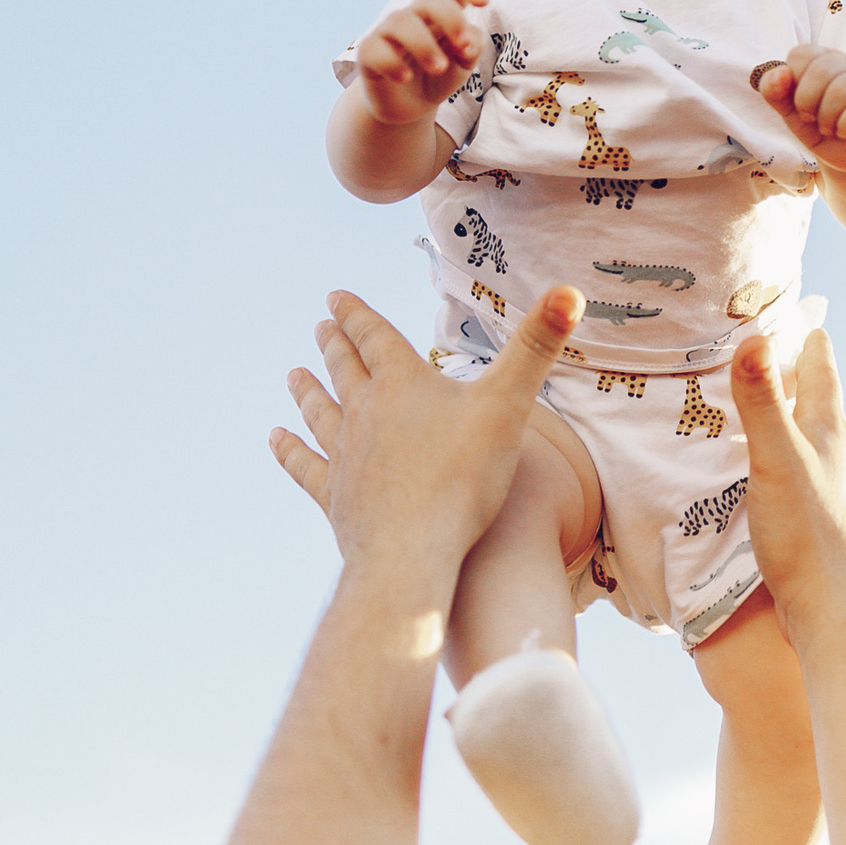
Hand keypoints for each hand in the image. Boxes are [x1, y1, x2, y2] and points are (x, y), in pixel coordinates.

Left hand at [269, 287, 582, 574]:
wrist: (414, 552)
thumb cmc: (465, 478)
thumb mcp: (510, 405)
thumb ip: (537, 349)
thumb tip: (570, 292)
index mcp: (402, 384)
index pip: (374, 336)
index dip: (356, 314)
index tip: (335, 297)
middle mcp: (365, 413)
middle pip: (345, 371)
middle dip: (335, 346)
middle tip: (320, 327)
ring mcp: (345, 455)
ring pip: (320, 413)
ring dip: (308, 390)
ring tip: (294, 374)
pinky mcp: (336, 496)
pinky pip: (306, 465)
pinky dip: (289, 449)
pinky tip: (275, 438)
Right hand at [352, 0, 489, 126]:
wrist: (409, 108)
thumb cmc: (439, 77)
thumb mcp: (463, 65)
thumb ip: (471, 49)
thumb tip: (467, 43)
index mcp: (441, 14)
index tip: (484, 2)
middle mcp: (414, 16)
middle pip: (429, 1)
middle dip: (450, 19)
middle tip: (463, 45)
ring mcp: (389, 32)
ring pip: (401, 21)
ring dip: (424, 44)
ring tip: (439, 69)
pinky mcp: (369, 53)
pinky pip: (375, 49)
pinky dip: (392, 63)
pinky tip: (405, 78)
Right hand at [727, 329, 845, 627]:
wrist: (832, 608)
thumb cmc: (807, 533)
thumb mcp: (776, 459)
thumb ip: (761, 401)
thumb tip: (754, 338)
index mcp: (828, 427)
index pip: (820, 360)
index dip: (800, 330)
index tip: (774, 304)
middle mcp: (835, 450)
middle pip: (811, 394)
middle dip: (783, 368)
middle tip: (745, 347)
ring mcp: (829, 483)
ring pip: (802, 433)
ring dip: (776, 413)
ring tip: (739, 404)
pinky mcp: (816, 515)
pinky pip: (793, 467)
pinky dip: (771, 452)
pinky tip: (750, 468)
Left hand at [755, 45, 845, 170]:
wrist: (844, 155)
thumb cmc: (816, 125)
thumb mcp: (788, 111)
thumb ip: (775, 91)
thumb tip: (780, 72)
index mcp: (821, 57)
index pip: (801, 54)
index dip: (793, 83)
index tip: (799, 102)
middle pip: (822, 70)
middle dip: (807, 102)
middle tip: (812, 118)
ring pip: (843, 90)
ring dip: (827, 118)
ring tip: (830, 127)